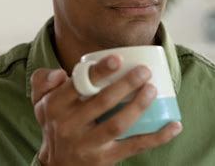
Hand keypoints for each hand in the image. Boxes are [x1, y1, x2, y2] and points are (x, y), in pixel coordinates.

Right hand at [30, 55, 182, 165]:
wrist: (56, 164)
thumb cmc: (55, 123)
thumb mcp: (40, 101)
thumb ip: (42, 80)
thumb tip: (60, 73)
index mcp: (55, 106)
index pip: (78, 85)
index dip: (99, 72)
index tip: (118, 59)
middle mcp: (69, 126)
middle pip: (101, 103)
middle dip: (125, 85)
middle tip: (144, 71)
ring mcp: (88, 145)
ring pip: (117, 124)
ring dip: (138, 106)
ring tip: (153, 90)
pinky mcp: (104, 160)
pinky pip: (133, 147)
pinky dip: (157, 137)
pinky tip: (174, 126)